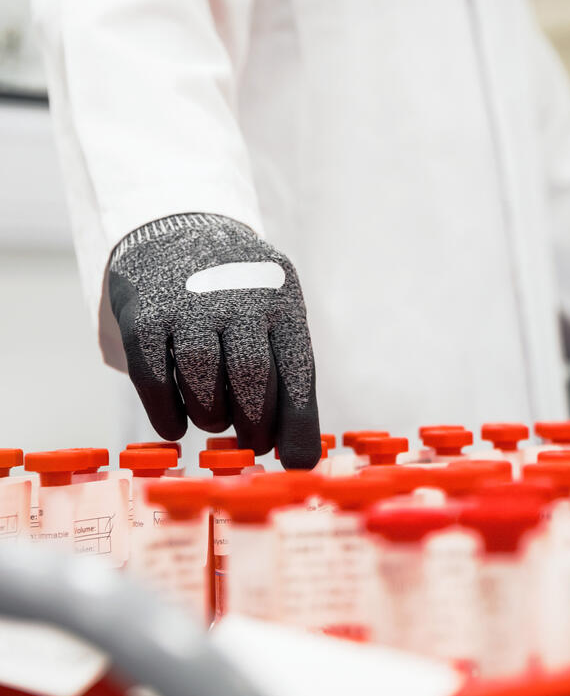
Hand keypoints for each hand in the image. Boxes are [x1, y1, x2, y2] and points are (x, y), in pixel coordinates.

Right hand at [108, 214, 320, 467]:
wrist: (176, 230)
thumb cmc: (238, 294)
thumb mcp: (274, 314)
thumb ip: (285, 370)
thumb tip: (299, 450)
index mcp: (282, 300)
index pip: (297, 370)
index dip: (299, 425)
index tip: (299, 464)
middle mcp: (237, 297)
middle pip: (251, 377)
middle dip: (255, 423)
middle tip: (253, 442)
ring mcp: (188, 303)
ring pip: (203, 379)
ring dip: (212, 416)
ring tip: (216, 420)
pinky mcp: (144, 314)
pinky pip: (154, 377)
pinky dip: (166, 412)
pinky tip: (176, 425)